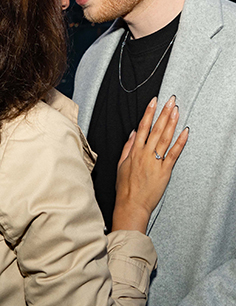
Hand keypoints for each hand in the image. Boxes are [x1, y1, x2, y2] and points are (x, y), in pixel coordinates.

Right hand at [111, 96, 188, 233]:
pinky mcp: (164, 171)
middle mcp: (145, 154)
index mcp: (134, 151)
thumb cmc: (125, 187)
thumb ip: (127, 147)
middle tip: (170, 101)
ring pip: (165, 138)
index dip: (149, 113)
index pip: (142, 127)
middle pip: (156, 129)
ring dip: (172, 123)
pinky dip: (180, 142)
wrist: (131, 204)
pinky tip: (184, 132)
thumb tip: (133, 133)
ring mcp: (155, 161)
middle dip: (164, 112)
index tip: (154, 101)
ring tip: (176, 111)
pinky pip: (174, 154)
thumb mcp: (121, 164)